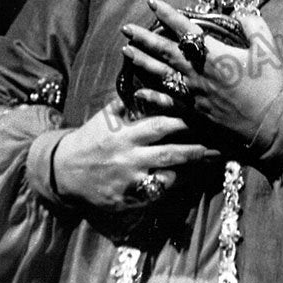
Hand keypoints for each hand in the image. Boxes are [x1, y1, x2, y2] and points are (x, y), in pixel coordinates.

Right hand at [52, 96, 220, 211]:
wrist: (64, 170)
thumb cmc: (90, 138)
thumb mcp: (106, 116)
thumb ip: (127, 102)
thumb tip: (144, 81)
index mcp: (126, 134)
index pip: (160, 126)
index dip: (184, 122)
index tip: (203, 118)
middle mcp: (129, 158)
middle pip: (169, 154)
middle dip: (196, 150)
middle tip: (219, 147)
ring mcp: (129, 181)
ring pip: (165, 178)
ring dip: (189, 173)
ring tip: (210, 165)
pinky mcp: (126, 200)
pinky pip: (153, 196)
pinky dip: (169, 189)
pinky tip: (186, 183)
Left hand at [122, 0, 282, 144]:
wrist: (272, 126)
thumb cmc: (271, 87)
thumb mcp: (268, 49)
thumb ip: (254, 25)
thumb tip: (242, 12)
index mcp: (215, 56)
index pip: (186, 30)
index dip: (168, 15)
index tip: (153, 3)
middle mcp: (200, 74)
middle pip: (166, 52)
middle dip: (145, 38)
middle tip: (126, 28)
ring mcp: (195, 95)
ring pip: (162, 75)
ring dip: (143, 62)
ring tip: (126, 52)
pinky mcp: (196, 112)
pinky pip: (169, 102)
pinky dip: (152, 96)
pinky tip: (139, 91)